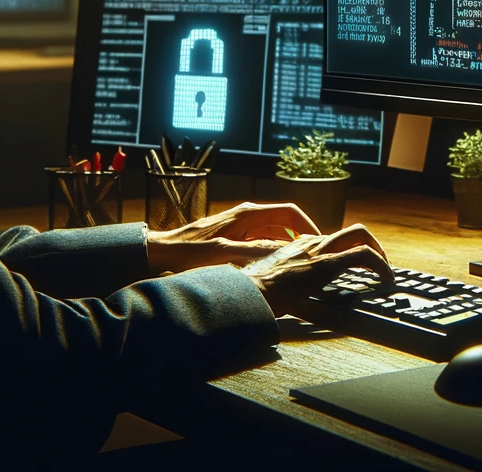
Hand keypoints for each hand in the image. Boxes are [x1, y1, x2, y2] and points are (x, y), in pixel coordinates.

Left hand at [146, 202, 320, 276]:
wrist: (162, 252)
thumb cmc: (189, 251)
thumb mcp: (224, 253)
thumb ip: (255, 251)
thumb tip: (285, 252)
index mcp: (248, 214)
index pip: (289, 212)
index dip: (307, 225)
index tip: (319, 242)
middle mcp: (247, 217)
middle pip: (284, 223)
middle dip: (301, 237)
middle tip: (314, 257)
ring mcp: (241, 228)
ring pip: (274, 234)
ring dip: (287, 246)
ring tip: (299, 264)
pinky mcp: (234, 239)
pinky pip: (262, 243)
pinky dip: (273, 252)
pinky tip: (275, 268)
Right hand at [241, 223, 393, 316]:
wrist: (251, 291)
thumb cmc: (259, 291)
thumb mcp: (276, 281)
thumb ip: (289, 281)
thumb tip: (294, 297)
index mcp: (302, 246)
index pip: (334, 239)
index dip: (350, 250)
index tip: (358, 264)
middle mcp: (313, 243)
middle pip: (352, 231)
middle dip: (372, 243)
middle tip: (380, 264)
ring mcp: (321, 251)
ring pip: (359, 234)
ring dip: (378, 252)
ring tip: (386, 272)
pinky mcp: (327, 263)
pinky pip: (362, 255)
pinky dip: (379, 265)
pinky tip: (385, 279)